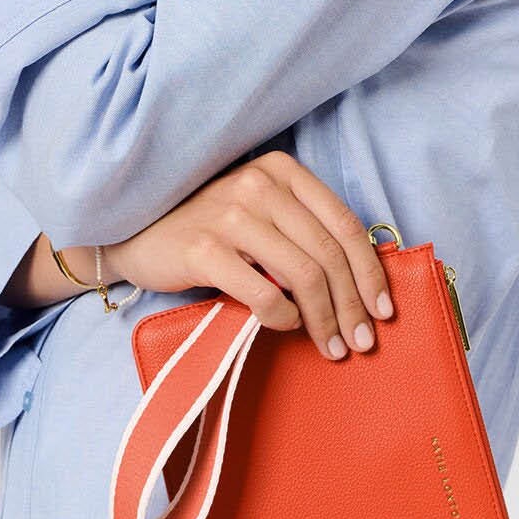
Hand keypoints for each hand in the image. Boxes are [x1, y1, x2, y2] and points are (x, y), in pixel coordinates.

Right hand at [101, 151, 394, 361]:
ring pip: (303, 275)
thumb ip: (301, 230)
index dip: (371, 272)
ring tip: (332, 347)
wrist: (135, 233)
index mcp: (282, 171)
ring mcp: (231, 215)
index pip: (344, 224)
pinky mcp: (205, 249)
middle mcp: (259, 184)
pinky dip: (283, 318)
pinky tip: (286, 327)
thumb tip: (360, 281)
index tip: (384, 310)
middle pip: (328, 254)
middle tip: (363, 342)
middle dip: (353, 305)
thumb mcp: (260, 212)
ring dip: (325, 319)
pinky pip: (264, 294)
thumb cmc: (208, 229)